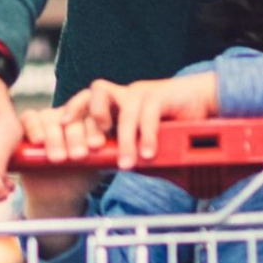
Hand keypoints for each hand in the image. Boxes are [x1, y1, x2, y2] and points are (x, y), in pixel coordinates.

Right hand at [15, 108, 103, 221]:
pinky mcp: (31, 123)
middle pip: (75, 114)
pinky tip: (40, 141)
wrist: (58, 192)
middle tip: (79, 155)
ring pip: (52, 117)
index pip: (98, 107)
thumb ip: (110, 152)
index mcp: (95, 116)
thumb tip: (123, 149)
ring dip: (56, 138)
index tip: (98, 144)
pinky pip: (30, 117)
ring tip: (59, 158)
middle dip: (77, 135)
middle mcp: (74, 112)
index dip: (98, 121)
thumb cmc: (83, 175)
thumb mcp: (100, 163)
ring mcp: (51, 116)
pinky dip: (34, 127)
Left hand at [62, 74, 220, 169]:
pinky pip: (149, 114)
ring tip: (127, 163)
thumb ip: (128, 148)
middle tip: (93, 149)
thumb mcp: (142, 137)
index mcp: (114, 103)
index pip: (85, 101)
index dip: (72, 113)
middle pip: (95, 93)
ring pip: (124, 111)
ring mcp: (141, 92)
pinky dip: (147, 136)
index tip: (62, 131)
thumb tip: (112, 169)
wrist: (200, 101)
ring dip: (125, 139)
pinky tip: (148, 153)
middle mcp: (123, 94)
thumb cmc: (170, 120)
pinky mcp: (161, 95)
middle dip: (90, 121)